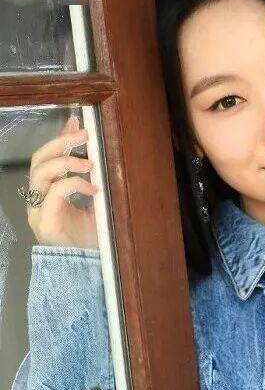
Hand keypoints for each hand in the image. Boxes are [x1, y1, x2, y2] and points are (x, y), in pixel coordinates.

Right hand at [27, 114, 98, 248]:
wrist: (87, 268)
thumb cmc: (90, 239)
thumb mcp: (95, 206)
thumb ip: (92, 184)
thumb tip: (102, 161)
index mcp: (48, 194)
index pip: (48, 158)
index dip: (60, 137)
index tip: (76, 121)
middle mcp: (39, 199)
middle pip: (39, 160)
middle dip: (60, 142)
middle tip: (83, 134)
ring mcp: (38, 211)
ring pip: (40, 172)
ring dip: (66, 161)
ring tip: (88, 163)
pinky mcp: (44, 222)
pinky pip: (54, 192)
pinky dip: (74, 184)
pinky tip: (92, 188)